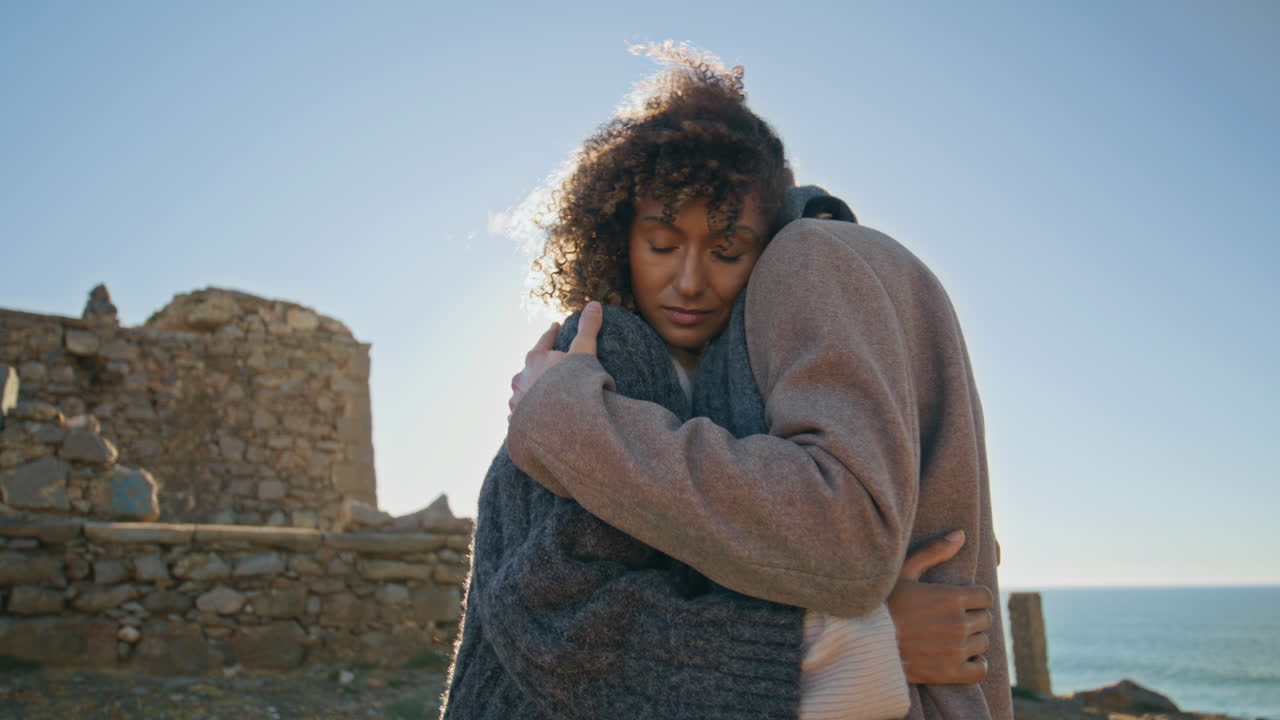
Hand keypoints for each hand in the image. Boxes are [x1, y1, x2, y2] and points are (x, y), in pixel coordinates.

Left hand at [508, 302, 602, 411]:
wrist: (559, 424)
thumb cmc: (572, 387)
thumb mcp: (584, 354)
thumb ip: (588, 329)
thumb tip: (594, 303)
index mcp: (536, 359)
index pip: (544, 341)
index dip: (551, 333)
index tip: (554, 327)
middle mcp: (522, 377)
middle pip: (530, 366)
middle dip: (538, 365)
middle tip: (548, 365)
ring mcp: (517, 400)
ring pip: (522, 390)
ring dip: (530, 390)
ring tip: (540, 396)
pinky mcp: (516, 421)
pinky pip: (519, 414)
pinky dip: (526, 413)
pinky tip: (532, 418)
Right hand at [887, 530, 993, 684]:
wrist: (863, 642)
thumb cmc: (882, 603)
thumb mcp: (903, 571)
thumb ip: (934, 551)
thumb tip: (962, 534)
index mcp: (950, 597)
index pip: (986, 597)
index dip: (974, 597)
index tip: (960, 600)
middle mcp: (957, 624)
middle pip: (986, 620)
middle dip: (973, 617)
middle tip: (952, 618)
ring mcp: (955, 650)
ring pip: (983, 643)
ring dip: (972, 639)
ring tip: (951, 636)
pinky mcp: (949, 673)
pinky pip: (980, 670)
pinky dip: (975, 664)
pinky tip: (961, 657)